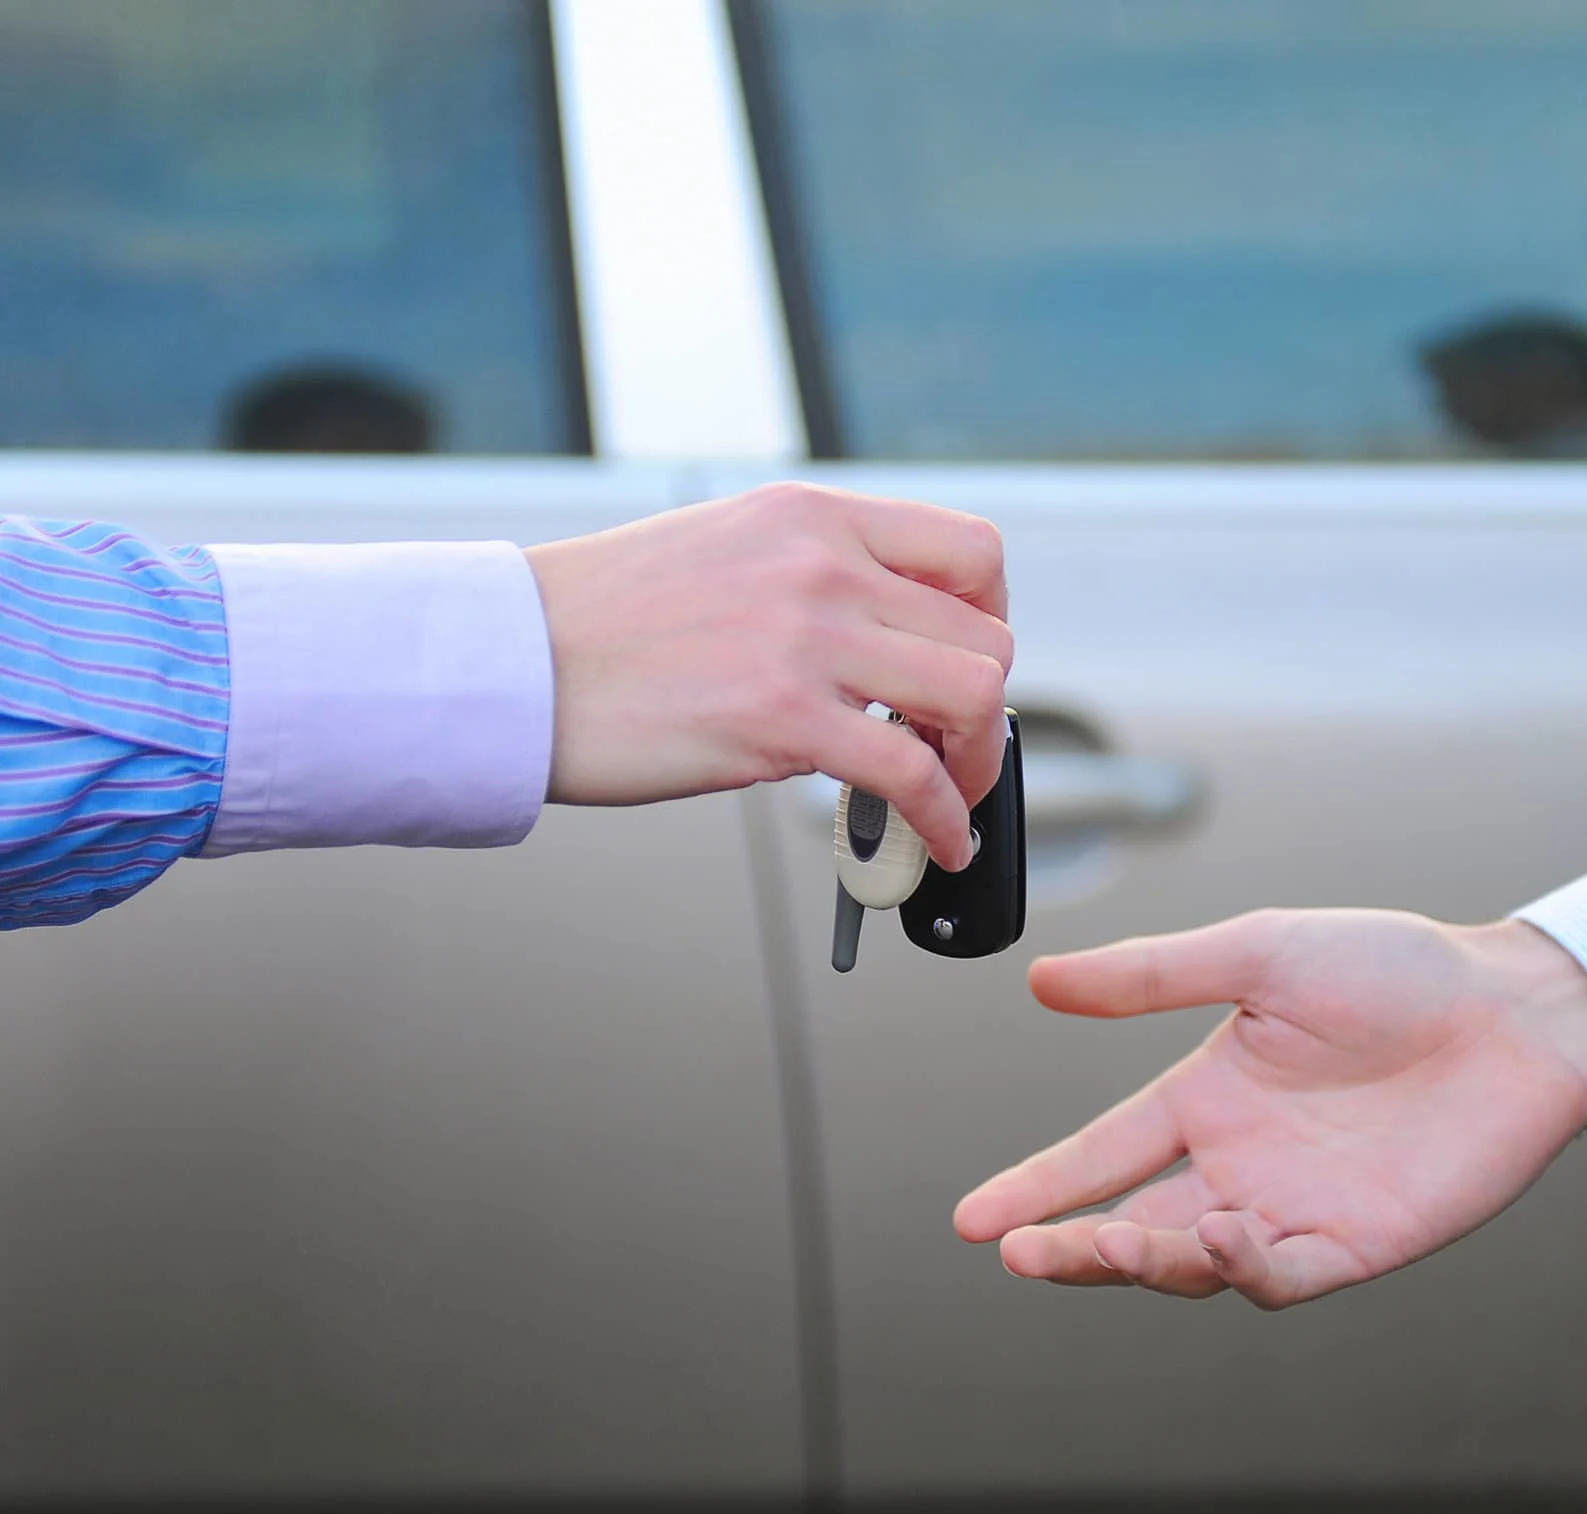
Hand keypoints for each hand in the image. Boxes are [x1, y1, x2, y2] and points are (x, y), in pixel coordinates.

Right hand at [525, 482, 1009, 869]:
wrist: (511, 663)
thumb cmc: (601, 624)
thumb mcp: (726, 552)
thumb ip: (812, 579)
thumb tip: (885, 645)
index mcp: (810, 518)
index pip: (970, 550)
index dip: (993, 616)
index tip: (966, 662)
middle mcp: (821, 563)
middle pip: (984, 632)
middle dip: (983, 705)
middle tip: (955, 747)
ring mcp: (805, 637)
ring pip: (972, 695)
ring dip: (976, 761)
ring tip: (950, 795)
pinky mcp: (781, 718)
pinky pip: (914, 774)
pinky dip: (947, 818)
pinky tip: (938, 840)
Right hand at [955, 910, 1586, 1307]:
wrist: (1515, 1010)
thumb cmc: (1396, 968)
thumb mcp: (1261, 953)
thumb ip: (1153, 975)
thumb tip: (1040, 981)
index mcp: (1207, 1096)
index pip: (1101, 1153)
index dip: (1038, 1186)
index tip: (973, 1220)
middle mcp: (1240, 1162)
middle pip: (1133, 1225)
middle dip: (1072, 1246)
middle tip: (1023, 1250)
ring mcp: (1294, 1209)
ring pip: (1193, 1263)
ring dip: (1145, 1260)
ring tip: (1113, 1239)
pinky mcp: (1356, 1244)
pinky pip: (1279, 1277)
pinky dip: (1238, 1268)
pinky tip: (1222, 1233)